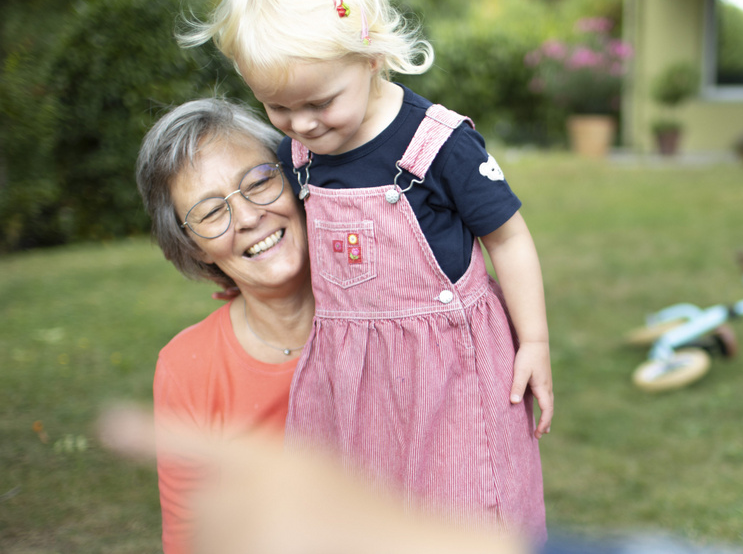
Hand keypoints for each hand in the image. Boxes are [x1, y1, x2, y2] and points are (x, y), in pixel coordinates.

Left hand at [97, 405, 525, 553]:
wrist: (411, 544)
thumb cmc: (359, 510)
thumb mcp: (312, 474)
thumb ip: (261, 474)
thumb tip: (205, 500)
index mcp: (277, 455)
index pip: (202, 442)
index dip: (150, 435)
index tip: (106, 426)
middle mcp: (265, 486)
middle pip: (202, 504)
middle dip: (223, 517)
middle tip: (280, 524)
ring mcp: (265, 528)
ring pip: (208, 538)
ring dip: (233, 544)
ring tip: (290, 538)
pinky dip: (238, 549)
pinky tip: (271, 543)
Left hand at [509, 341, 553, 437]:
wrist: (535, 340)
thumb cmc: (527, 355)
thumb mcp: (520, 371)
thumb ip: (517, 386)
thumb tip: (514, 402)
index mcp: (543, 388)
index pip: (547, 410)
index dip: (543, 423)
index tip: (538, 433)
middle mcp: (547, 387)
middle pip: (550, 408)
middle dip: (546, 422)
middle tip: (540, 434)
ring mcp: (547, 382)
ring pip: (549, 402)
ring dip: (547, 415)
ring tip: (543, 426)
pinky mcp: (544, 378)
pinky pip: (546, 397)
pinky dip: (545, 406)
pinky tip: (541, 406)